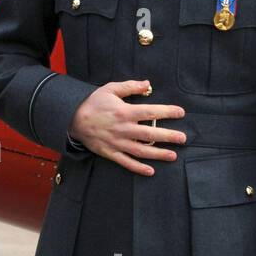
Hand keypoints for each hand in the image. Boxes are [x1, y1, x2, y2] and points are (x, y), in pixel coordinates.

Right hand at [67, 80, 186, 173]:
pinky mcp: (110, 153)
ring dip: (158, 154)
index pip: (151, 112)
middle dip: (169, 136)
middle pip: (150, 134)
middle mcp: (123, 129)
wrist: (72, 118)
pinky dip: (138, 168)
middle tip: (183, 138)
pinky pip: (126, 162)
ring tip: (173, 155)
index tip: (181, 113)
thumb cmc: (93, 102)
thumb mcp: (110, 89)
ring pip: (141, 151)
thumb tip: (148, 84)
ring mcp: (117, 142)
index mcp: (124, 111)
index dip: (167, 112)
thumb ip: (130, 86)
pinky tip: (151, 171)